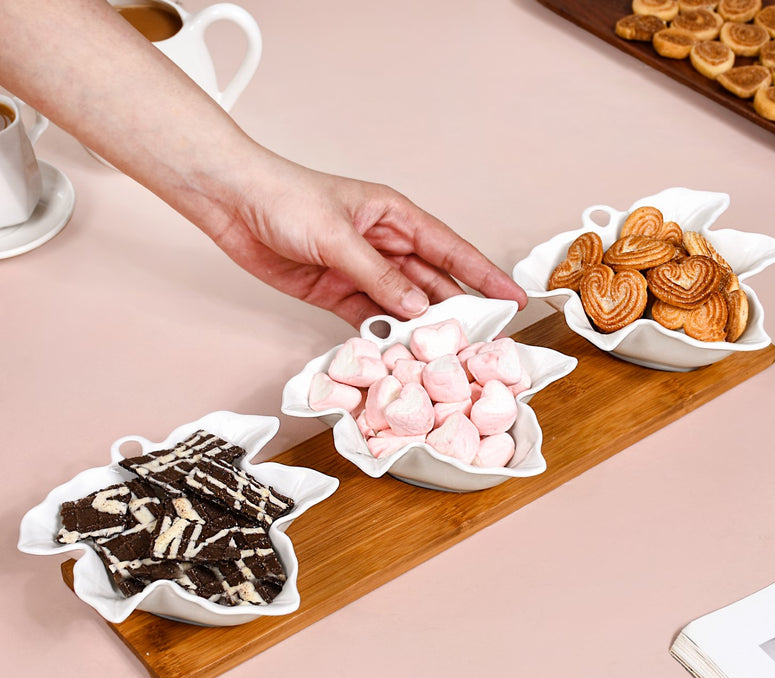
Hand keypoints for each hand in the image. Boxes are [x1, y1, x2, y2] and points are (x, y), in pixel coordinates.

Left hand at [207, 155, 528, 326]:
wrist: (233, 204)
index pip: (451, 250)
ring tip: (441, 354)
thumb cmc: (286, 198)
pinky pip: (368, 318)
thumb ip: (379, 275)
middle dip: (456, 311)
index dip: (485, 275)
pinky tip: (396, 352)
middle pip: (431, 283)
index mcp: (395, 217)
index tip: (513, 299)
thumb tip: (417, 307)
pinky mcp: (336, 292)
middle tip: (479, 341)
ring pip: (402, 305)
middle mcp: (384, 245)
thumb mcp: (339, 236)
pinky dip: (382, 335)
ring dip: (417, 329)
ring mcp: (361, 271)